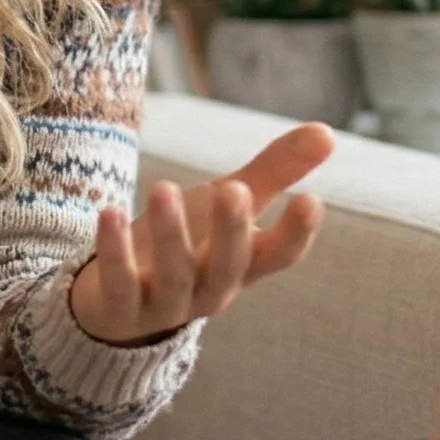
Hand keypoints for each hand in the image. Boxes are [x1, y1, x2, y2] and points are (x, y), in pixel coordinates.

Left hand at [69, 122, 334, 346]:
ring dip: (172, 235)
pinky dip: (114, 251)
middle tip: (234, 189)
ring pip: (175, 276)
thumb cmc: (190, 242)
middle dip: (232, 230)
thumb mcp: (229, 205)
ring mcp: (167, 303)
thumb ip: (275, 172)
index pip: (280, 256)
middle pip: (229, 267)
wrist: (123, 301)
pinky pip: (119, 283)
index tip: (311, 200)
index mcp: (244, 265)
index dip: (296, 233)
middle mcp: (211, 288)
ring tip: (164, 188)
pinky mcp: (121, 307)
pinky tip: (110, 212)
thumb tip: (329, 132)